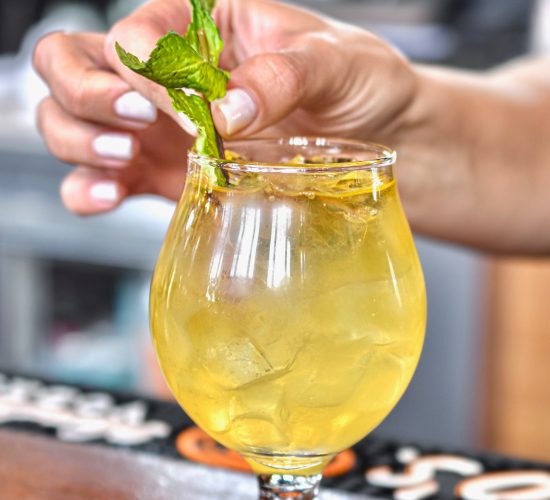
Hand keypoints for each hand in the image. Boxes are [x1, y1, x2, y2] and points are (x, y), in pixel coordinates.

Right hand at [34, 0, 416, 214]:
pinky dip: (90, 188)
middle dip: (88, 93)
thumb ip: (280, 75)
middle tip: (134, 123)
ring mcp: (161, 125)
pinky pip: (105, 177)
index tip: (186, 106)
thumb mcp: (332, 61)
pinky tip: (106, 196)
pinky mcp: (166, 171)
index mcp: (203, 24)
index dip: (145, 69)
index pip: (138, 33)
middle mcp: (170, 73)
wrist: (375, 136)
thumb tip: (227, 111)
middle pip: (75, 63)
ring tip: (122, 159)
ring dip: (79, 140)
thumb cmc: (356, 83)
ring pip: (74, 118)